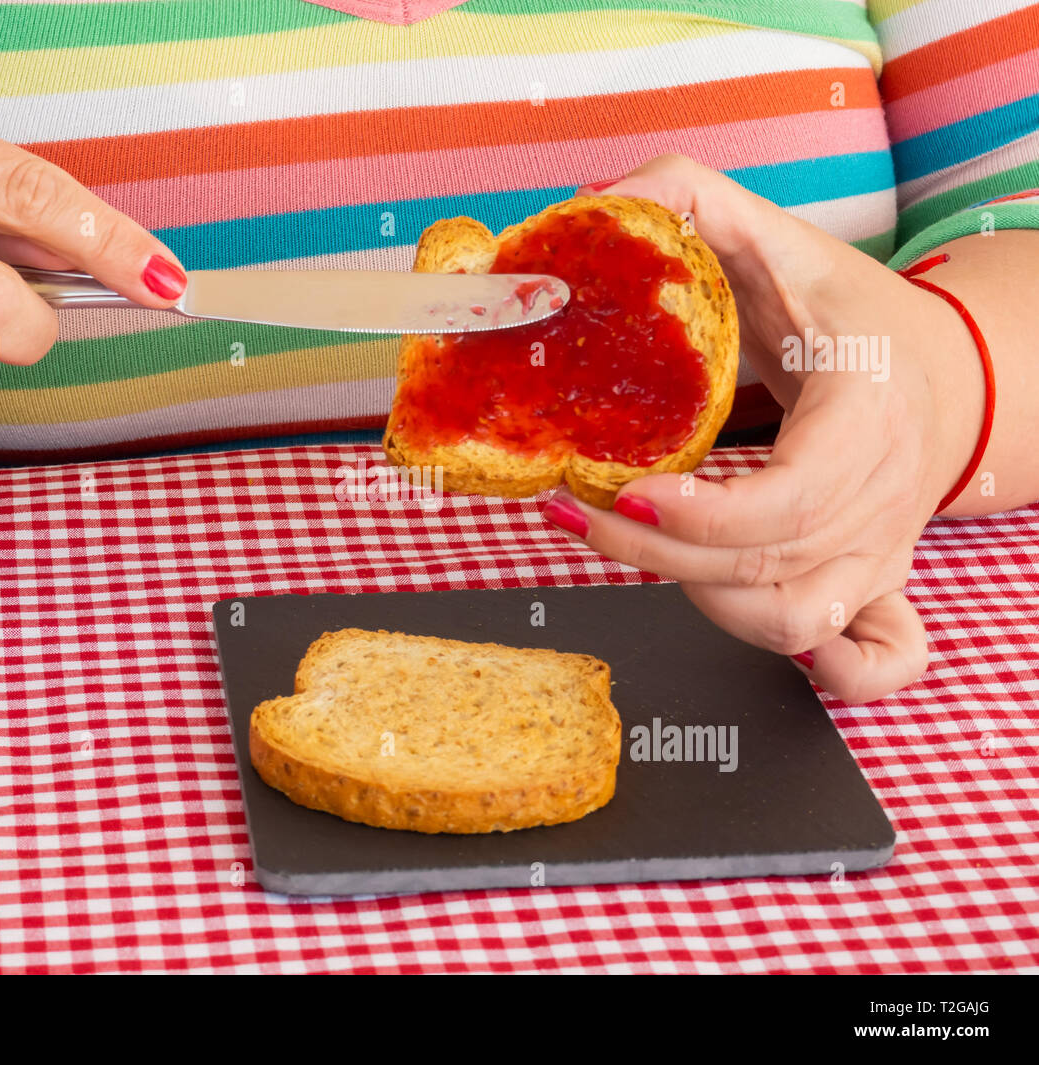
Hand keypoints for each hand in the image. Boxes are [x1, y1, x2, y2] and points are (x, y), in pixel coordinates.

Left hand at [549, 155, 984, 702]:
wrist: (947, 373)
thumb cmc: (859, 318)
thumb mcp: (786, 245)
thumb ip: (693, 204)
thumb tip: (598, 203)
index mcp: (867, 422)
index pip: (788, 502)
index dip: (698, 518)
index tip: (622, 491)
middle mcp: (881, 503)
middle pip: (763, 568)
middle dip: (652, 555)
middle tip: (576, 511)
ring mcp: (881, 554)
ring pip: (793, 622)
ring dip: (700, 604)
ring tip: (632, 547)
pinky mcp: (877, 585)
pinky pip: (878, 659)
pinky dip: (834, 674)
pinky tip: (774, 643)